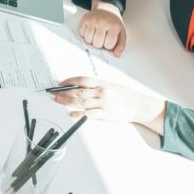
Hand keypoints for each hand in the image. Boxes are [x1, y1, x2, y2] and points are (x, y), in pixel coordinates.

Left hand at [50, 76, 165, 131]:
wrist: (140, 105)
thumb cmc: (126, 95)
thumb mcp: (111, 85)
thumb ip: (97, 86)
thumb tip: (80, 86)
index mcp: (102, 83)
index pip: (82, 80)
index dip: (69, 81)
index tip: (60, 83)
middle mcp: (102, 92)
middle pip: (78, 91)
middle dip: (64, 92)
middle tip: (54, 93)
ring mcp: (103, 103)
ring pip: (81, 101)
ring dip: (68, 102)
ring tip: (58, 101)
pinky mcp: (106, 114)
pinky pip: (89, 114)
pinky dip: (79, 114)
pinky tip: (71, 114)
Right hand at [78, 1, 126, 56]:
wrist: (106, 9)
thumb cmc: (113, 23)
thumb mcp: (121, 33)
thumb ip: (120, 46)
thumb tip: (116, 55)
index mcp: (114, 26)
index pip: (108, 45)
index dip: (108, 46)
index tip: (109, 41)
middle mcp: (103, 22)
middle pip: (97, 44)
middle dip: (99, 45)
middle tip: (102, 39)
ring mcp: (93, 20)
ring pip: (87, 40)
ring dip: (91, 41)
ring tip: (95, 36)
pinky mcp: (85, 18)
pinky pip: (81, 34)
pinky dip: (84, 35)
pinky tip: (90, 32)